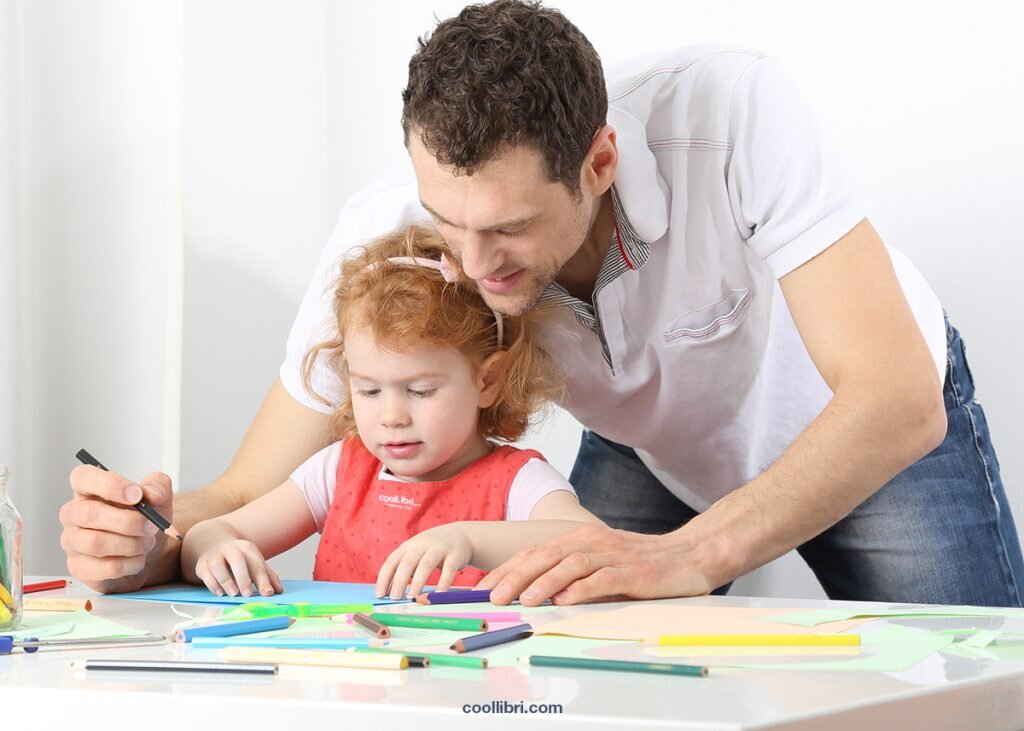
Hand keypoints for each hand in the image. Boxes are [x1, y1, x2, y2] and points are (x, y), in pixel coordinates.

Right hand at [60, 465, 176, 592]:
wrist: (150, 552)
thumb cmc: (145, 520)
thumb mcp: (159, 498)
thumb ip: (158, 487)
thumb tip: (151, 494)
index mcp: (88, 490)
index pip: (83, 477)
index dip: (109, 484)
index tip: (137, 495)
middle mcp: (74, 514)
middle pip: (88, 514)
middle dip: (127, 521)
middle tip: (151, 525)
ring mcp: (73, 542)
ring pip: (95, 543)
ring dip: (131, 544)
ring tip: (147, 543)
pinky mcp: (80, 567)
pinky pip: (104, 567)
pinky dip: (130, 564)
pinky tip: (138, 559)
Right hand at [193, 539, 283, 596]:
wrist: (215, 545)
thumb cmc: (239, 559)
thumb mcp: (255, 563)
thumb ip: (267, 576)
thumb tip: (279, 590)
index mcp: (247, 548)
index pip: (257, 564)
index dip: (263, 580)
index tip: (268, 593)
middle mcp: (230, 549)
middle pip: (237, 560)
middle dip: (243, 578)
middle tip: (248, 594)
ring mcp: (215, 556)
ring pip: (218, 565)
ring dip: (226, 581)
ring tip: (233, 594)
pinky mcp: (202, 564)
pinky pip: (205, 573)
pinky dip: (212, 584)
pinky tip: (220, 593)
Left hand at [375, 524, 472, 599]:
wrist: (460, 535)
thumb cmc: (432, 549)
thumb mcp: (415, 554)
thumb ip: (403, 571)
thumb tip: (388, 592)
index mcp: (408, 546)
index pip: (391, 561)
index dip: (384, 578)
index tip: (379, 595)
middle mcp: (421, 545)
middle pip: (407, 562)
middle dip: (399, 581)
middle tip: (395, 598)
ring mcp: (439, 548)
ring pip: (426, 565)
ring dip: (418, 582)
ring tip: (413, 597)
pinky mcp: (455, 555)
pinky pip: (448, 569)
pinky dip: (443, 582)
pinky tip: (438, 593)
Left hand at [475, 524, 717, 605]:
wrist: (690, 555)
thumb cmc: (642, 565)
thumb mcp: (601, 566)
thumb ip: (573, 577)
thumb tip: (536, 597)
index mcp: (580, 540)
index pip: (535, 553)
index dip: (507, 570)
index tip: (484, 588)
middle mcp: (592, 542)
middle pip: (545, 556)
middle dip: (515, 577)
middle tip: (493, 597)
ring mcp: (612, 555)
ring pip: (569, 565)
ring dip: (544, 582)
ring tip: (523, 600)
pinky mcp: (632, 572)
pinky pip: (602, 579)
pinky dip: (581, 590)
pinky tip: (565, 601)